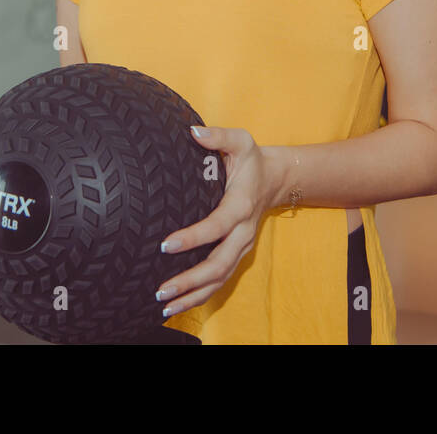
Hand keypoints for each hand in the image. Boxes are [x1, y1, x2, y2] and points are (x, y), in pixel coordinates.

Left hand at [154, 125, 279, 318]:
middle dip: (191, 280)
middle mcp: (243, 232)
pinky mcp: (237, 255)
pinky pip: (220, 280)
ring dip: (193, 295)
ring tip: (165, 305)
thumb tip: (193, 132)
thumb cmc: (251, 159)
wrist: (275, 179)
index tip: (165, 243)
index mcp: (240, 205)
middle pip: (219, 264)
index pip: (216, 226)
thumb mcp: (240, 140)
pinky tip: (178, 305)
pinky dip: (200, 295)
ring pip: (220, 279)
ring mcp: (241, 247)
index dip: (193, 237)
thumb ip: (218, 135)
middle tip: (161, 288)